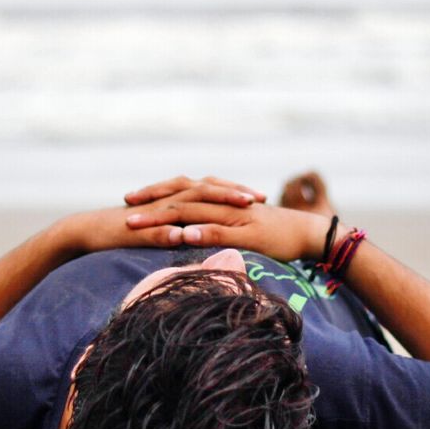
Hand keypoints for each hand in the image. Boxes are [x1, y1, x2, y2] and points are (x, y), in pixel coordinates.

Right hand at [55, 180, 270, 254]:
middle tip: (259, 198)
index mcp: (174, 201)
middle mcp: (167, 200)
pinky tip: (188, 236)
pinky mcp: (136, 226)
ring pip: (187, 202)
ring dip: (214, 201)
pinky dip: (172, 231)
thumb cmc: (124, 236)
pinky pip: (156, 227)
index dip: (234, 193)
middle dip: (233, 192)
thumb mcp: (159, 235)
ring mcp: (152, 211)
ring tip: (240, 207)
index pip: (209, 191)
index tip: (260, 199)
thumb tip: (201, 238)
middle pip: (205, 189)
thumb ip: (179, 233)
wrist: (87, 231)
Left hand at [124, 201, 329, 262]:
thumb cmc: (271, 235)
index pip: (180, 193)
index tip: (129, 203)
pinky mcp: (246, 230)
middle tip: (123, 209)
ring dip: (163, 217)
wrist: (306, 232)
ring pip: (192, 211)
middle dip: (149, 203)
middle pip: (179, 197)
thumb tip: (189, 233)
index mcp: (218, 199)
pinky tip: (180, 236)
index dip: (154, 195)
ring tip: (138, 224)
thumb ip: (214, 227)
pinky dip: (199, 231)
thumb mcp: (237, 230)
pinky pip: (219, 229)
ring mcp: (233, 214)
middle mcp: (221, 201)